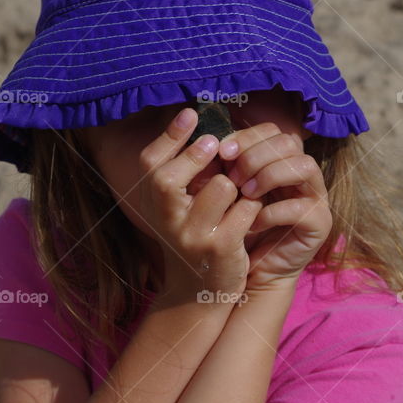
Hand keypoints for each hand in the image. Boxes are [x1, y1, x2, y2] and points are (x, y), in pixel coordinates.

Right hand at [138, 108, 262, 304]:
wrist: (198, 289)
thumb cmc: (191, 234)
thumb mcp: (177, 204)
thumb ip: (184, 171)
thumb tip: (206, 127)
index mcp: (151, 203)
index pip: (150, 162)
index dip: (170, 135)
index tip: (191, 113)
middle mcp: (165, 220)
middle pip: (168, 178)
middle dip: (197, 154)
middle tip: (215, 142)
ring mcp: (192, 235)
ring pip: (221, 187)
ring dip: (236, 182)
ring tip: (240, 189)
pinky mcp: (222, 247)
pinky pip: (246, 208)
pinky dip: (253, 203)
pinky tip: (252, 210)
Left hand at [218, 123, 331, 291]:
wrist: (247, 269)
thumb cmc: (236, 225)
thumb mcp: (227, 191)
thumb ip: (226, 166)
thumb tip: (213, 143)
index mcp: (281, 158)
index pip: (272, 131)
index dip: (247, 136)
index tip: (222, 151)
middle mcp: (303, 172)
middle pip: (289, 143)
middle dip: (256, 157)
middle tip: (233, 178)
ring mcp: (316, 196)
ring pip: (303, 166)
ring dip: (269, 176)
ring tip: (245, 194)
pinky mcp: (320, 222)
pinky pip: (301, 207)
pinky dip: (272, 212)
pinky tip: (252, 223)